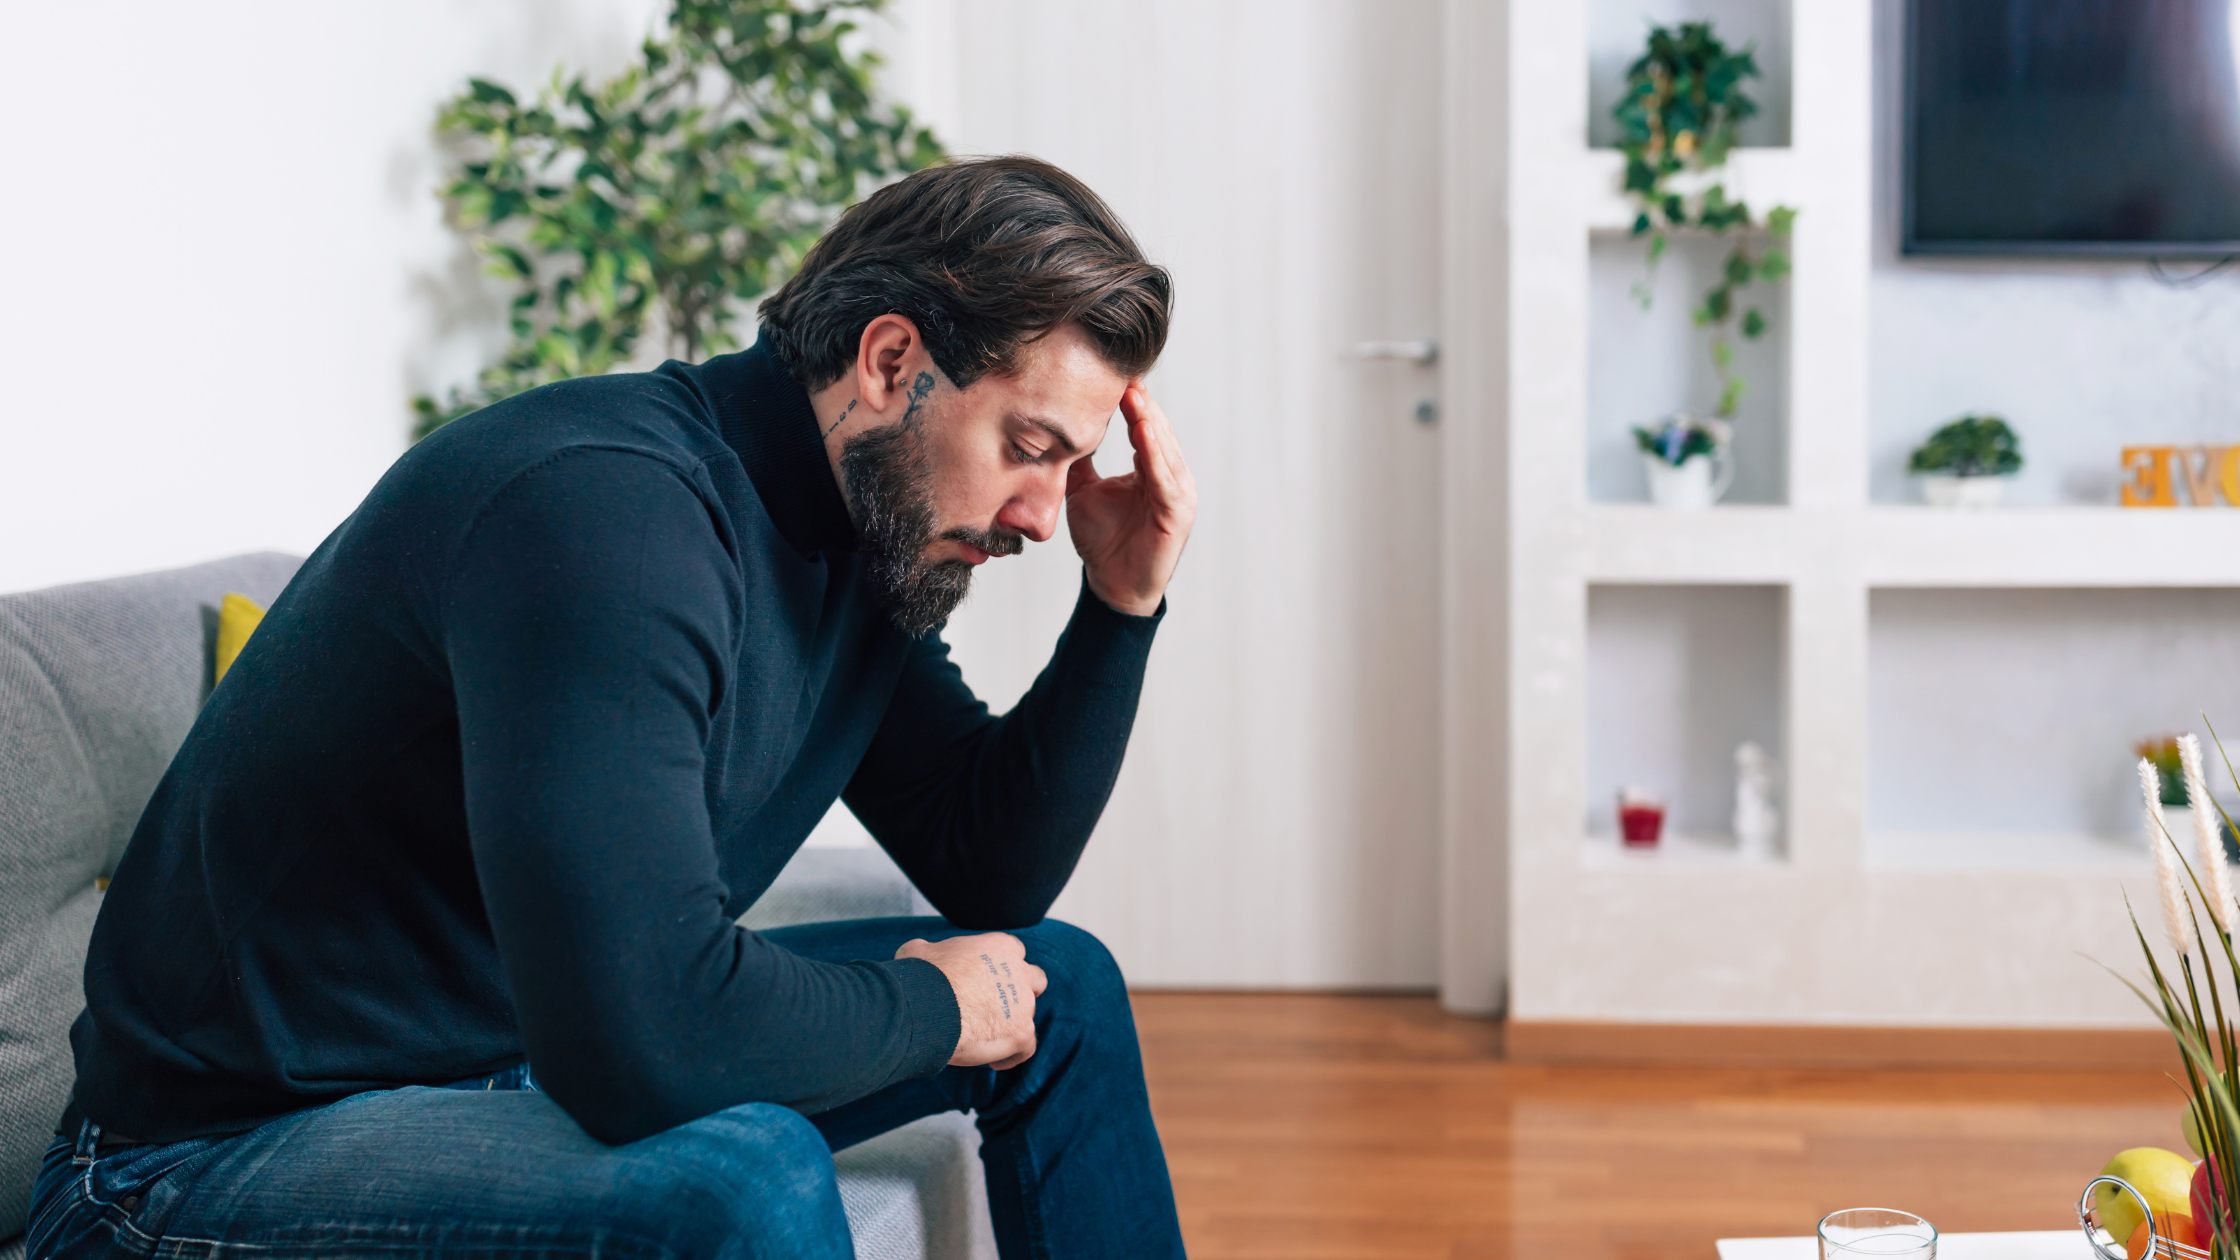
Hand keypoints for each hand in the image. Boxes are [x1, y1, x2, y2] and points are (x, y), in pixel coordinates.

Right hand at [896, 933, 1047, 1069]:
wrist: (925, 1006)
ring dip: (1012, 1025)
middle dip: (1022, 992)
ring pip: (1028, 1016)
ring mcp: (1023, 1003)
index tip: (986, 980)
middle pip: (1034, 980)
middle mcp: (1018, 972)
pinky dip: (1013, 1056)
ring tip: (987, 1040)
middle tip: (999, 1007)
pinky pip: (1026, 1047)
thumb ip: (932, 950)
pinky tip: (993, 1063)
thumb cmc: (921, 976)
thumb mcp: (920, 950)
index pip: (1014, 952)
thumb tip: (921, 952)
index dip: (1002, 966)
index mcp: (999, 947)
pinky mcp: (1021, 1032)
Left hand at [1065, 383, 1196, 616]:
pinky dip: (1154, 454)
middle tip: (1123, 373)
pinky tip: (1143, 431)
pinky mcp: (1177, 513)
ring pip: (1163, 449)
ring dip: (1149, 420)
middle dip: (1140, 403)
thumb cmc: (1103, 541)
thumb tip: (1058, 432)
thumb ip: (1078, 463)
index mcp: (1153, 470)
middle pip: (1157, 431)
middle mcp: (1171, 477)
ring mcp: (1178, 495)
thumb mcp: (1083, 492)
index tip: (1114, 375)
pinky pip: (1164, 479)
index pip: (1144, 428)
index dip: (1131, 403)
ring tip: (1133, 394)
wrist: (1112, 585)